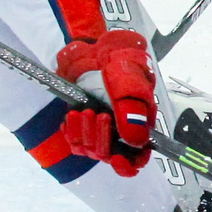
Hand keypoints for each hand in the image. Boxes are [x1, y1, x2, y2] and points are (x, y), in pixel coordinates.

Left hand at [55, 30, 156, 175]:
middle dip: (102, 139)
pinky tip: (72, 115)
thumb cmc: (117, 60)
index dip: (129, 164)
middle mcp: (121, 131)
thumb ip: (133, 110)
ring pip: (90, 150)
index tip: (118, 158)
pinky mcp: (81, 124)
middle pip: (111, 155)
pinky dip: (71, 131)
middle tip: (98, 115)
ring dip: (85, 132)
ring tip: (84, 110)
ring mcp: (100, 128)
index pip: (138, 157)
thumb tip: (136, 140)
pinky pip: (74, 141)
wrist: (91, 47)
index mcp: (140, 123)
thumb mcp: (128, 81)